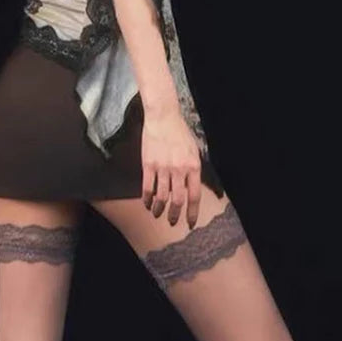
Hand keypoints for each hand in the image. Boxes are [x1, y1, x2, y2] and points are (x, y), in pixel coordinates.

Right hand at [141, 109, 200, 228]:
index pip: (194, 196)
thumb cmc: (180, 132)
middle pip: (177, 200)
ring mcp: (162, 168)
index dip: (192, 212)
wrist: (163, 117)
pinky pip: (147, 187)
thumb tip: (191, 187)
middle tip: (173, 222)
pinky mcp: (148, 164)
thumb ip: (193, 170)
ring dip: (159, 209)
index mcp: (193, 166)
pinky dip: (147, 199)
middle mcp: (179, 169)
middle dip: (175, 215)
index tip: (191, 222)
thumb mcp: (194, 150)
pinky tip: (147, 203)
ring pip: (161, 197)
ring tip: (157, 214)